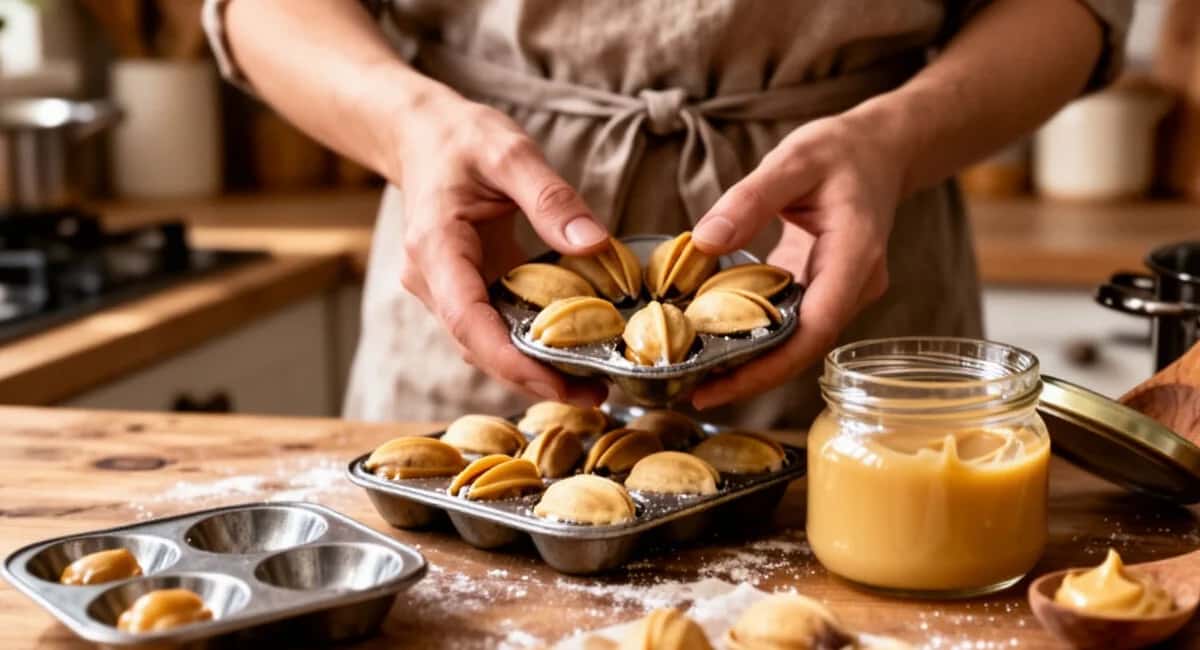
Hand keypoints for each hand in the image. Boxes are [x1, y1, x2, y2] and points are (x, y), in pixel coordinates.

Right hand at [389, 89, 610, 405]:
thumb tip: (595, 245)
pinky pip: (493, 328)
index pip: (467, 320)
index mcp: (436, 248)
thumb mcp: (510, 152)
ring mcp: (444, 290)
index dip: (509, 360)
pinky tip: (571, 355)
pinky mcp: (462, 291)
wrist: (422, 135)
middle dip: (533, 378)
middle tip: (594, 396)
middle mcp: (432, 280)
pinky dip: (529, 347)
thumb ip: (551, 198)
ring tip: (591, 386)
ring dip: (533, 370)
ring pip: (485, 345)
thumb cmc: (462, 138)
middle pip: (478, 346)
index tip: (557, 383)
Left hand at [688, 113, 906, 408]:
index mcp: (855, 256)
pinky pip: (790, 322)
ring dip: (750, 361)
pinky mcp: (826, 292)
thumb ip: (750, 199)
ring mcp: (843, 293)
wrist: (879, 150)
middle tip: (689, 390)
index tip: (719, 385)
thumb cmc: (839, 151)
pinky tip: (712, 341)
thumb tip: (705, 241)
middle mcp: (855, 286)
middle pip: (803, 347)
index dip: (768, 366)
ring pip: (796, 341)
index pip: (815, 329)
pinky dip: (754, 335)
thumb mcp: (793, 160)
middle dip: (750, 375)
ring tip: (692, 375)